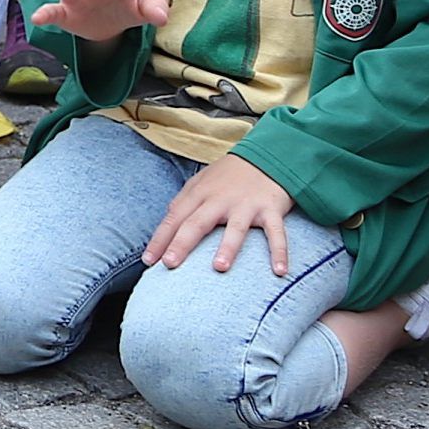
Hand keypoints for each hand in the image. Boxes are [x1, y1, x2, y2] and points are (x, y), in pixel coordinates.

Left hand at [148, 153, 296, 276]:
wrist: (266, 156)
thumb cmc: (228, 176)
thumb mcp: (201, 183)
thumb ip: (183, 202)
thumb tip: (166, 224)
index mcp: (199, 194)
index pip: (174, 218)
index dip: (160, 239)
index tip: (148, 260)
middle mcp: (220, 200)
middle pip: (197, 223)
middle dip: (182, 243)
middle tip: (170, 264)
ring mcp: (246, 205)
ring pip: (236, 228)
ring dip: (228, 247)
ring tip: (218, 267)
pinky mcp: (271, 209)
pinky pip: (276, 233)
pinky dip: (279, 251)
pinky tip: (279, 271)